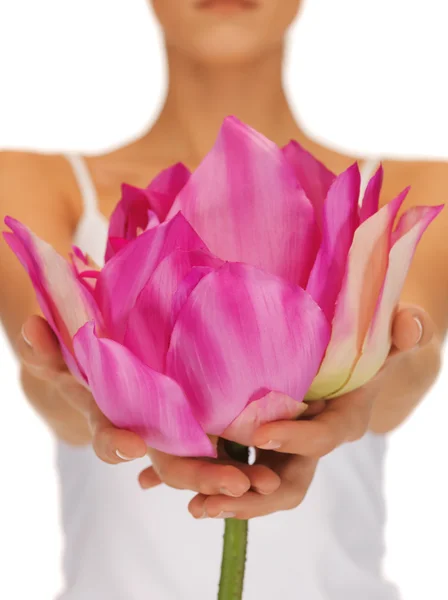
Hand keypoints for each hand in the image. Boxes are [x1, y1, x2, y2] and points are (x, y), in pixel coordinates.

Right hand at [19, 316, 280, 497]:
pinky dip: (245, 461)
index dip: (116, 443)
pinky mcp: (201, 427)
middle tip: (235, 482)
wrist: (121, 372)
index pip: (109, 437)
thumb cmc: (94, 364)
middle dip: (200, 474)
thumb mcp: (72, 355)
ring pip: (202, 464)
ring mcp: (175, 437)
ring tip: (267, 483)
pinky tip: (273, 472)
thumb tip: (30, 325)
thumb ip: (52, 345)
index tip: (130, 442)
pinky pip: (223, 449)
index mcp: (112, 421)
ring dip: (233, 476)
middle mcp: (146, 437)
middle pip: (168, 462)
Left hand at [188, 304, 434, 518]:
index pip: (324, 438)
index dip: (297, 440)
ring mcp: (284, 449)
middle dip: (252, 499)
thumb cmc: (365, 348)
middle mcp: (311, 444)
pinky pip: (234, 466)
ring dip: (224, 497)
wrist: (347, 363)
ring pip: (257, 485)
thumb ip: (402, 333)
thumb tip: (409, 325)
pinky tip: (164, 480)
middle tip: (210, 502)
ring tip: (191, 504)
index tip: (261, 436)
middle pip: (287, 484)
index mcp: (342, 420)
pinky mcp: (259, 442)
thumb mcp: (385, 338)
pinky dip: (204, 475)